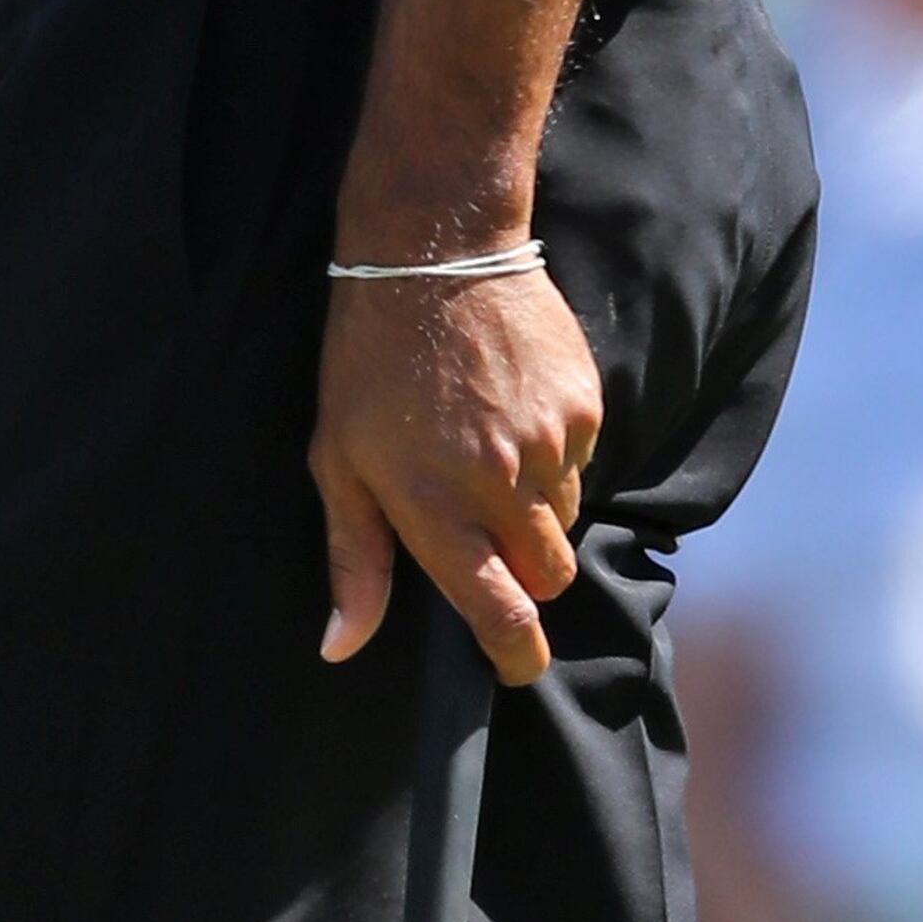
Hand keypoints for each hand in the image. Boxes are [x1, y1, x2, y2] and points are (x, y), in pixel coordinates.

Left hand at [310, 262, 600, 684]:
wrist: (432, 256)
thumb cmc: (368, 364)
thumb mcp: (338, 462)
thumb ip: (354, 560)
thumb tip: (342, 646)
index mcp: (437, 508)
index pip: (501, 612)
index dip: (516, 654)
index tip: (517, 666)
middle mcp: (501, 486)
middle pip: (548, 575)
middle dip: (528, 576)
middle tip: (488, 536)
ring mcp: (550, 445)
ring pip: (565, 517)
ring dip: (535, 508)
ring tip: (485, 451)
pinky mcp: (584, 406)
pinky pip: (582, 460)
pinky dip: (553, 454)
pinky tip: (510, 411)